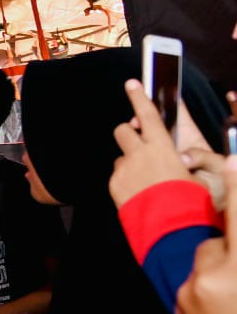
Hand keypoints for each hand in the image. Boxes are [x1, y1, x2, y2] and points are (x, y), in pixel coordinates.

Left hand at [110, 80, 194, 208]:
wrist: (169, 229)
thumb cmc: (189, 201)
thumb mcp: (198, 177)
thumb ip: (185, 161)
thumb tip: (180, 157)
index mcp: (162, 148)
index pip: (147, 115)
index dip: (139, 97)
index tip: (131, 84)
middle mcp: (138, 155)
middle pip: (123, 130)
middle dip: (129, 132)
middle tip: (139, 143)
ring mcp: (123, 170)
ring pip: (121, 157)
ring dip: (130, 162)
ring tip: (147, 180)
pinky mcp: (114, 185)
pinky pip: (118, 176)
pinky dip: (126, 181)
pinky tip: (141, 194)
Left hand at [177, 157, 236, 313]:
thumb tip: (233, 217)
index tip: (233, 159)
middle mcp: (215, 280)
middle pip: (220, 241)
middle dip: (232, 250)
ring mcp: (194, 298)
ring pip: (207, 263)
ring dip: (222, 274)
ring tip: (236, 306)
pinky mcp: (183, 312)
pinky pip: (196, 286)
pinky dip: (210, 294)